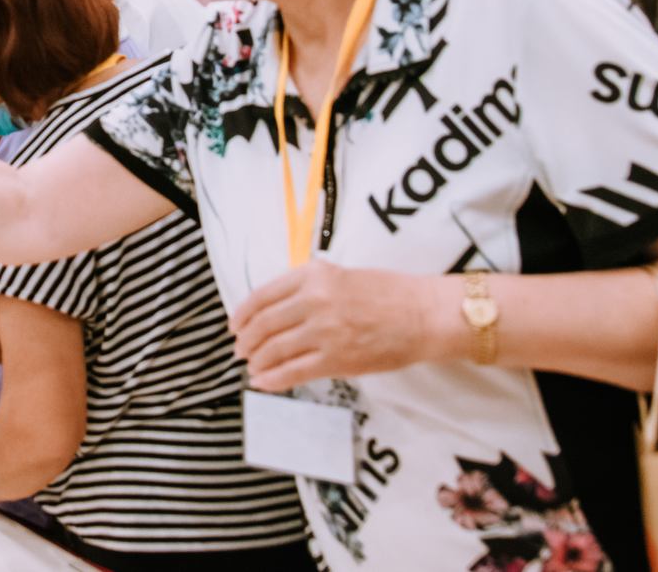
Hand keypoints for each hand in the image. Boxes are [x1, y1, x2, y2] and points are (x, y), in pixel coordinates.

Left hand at [231, 259, 445, 391]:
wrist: (423, 314)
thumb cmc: (387, 293)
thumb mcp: (339, 275)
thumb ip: (307, 288)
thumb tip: (275, 309)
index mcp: (313, 275)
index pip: (263, 295)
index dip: (242, 313)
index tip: (235, 324)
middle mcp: (314, 300)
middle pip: (264, 323)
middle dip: (246, 340)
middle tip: (240, 349)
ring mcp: (324, 331)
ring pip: (275, 349)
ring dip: (257, 360)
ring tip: (251, 365)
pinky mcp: (337, 359)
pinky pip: (294, 371)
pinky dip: (272, 378)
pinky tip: (262, 382)